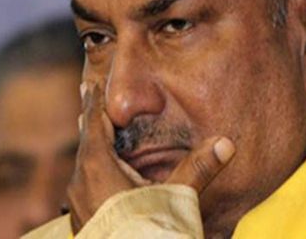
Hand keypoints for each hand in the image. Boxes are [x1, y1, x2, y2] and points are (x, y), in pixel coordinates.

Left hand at [67, 81, 235, 233]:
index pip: (95, 122)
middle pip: (86, 139)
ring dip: (92, 143)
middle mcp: (82, 181)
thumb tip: (226, 142)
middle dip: (92, 118)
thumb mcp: (178, 198)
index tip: (90, 81)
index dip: (94, 100)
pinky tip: (101, 172)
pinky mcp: (83, 219)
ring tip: (96, 130)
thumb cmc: (148, 232)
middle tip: (88, 94)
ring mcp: (79, 203)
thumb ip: (199, 168)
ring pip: (84, 162)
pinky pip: (85, 181)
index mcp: (98, 166)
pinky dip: (93, 166)